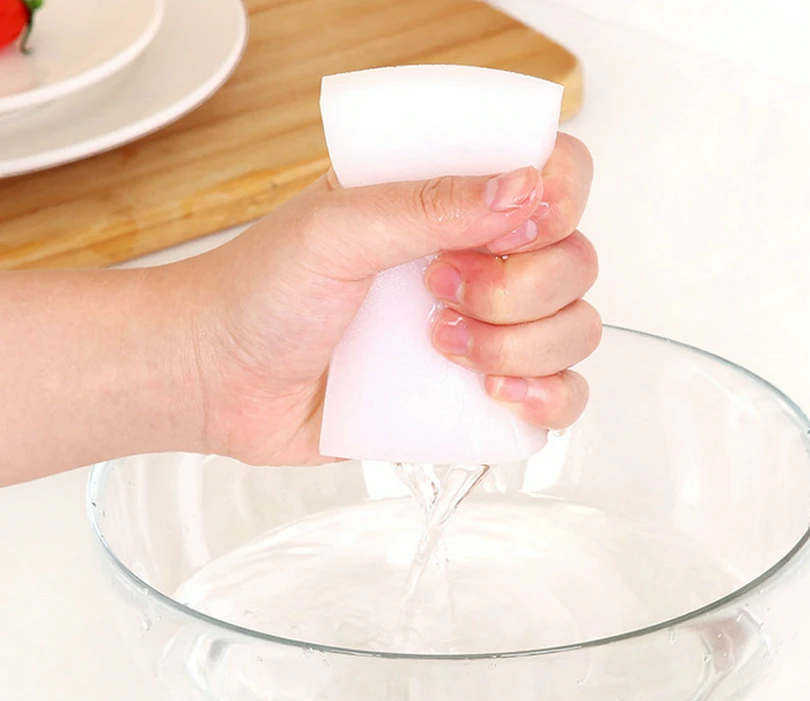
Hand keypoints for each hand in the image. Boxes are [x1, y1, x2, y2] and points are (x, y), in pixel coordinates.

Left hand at [183, 133, 599, 465]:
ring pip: (575, 332)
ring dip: (524, 347)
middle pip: (575, 264)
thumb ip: (425, 204)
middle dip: (521, 290)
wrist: (221, 379)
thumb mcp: (334, 229)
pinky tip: (497, 395)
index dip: (558, 203)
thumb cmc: (260, 293)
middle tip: (442, 293)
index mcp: (449, 204)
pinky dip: (548, 399)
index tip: (513, 233)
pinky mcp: (474, 395)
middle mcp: (480, 263)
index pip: (555, 178)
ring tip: (444, 348)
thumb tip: (520, 187)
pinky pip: (557, 396)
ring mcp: (484, 332)